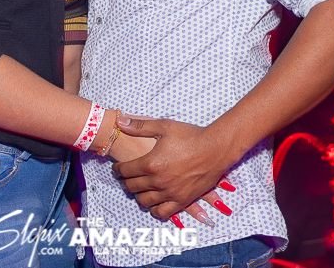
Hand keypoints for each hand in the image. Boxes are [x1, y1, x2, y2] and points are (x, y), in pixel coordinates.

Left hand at [113, 117, 235, 219]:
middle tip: (125, 178)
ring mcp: (170, 193)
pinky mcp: (182, 200)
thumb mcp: (164, 126)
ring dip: (137, 195)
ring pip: (144, 201)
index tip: (117, 168)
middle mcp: (158, 181)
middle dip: (125, 182)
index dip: (118, 169)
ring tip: (138, 189)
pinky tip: (153, 202)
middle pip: (132, 186)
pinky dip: (154, 209)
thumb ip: (139, 126)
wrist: (216, 148)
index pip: (125, 170)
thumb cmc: (191, 135)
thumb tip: (120, 122)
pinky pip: (163, 212)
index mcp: (150, 163)